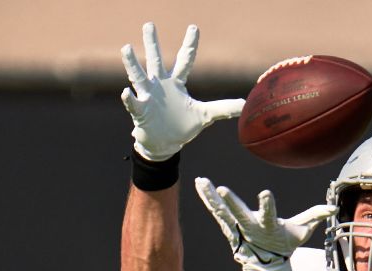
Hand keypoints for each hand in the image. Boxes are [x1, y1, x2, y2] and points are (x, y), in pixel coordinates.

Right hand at [120, 23, 244, 160]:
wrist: (165, 143)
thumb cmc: (183, 126)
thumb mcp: (205, 115)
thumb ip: (223, 108)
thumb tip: (245, 104)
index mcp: (177, 84)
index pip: (184, 60)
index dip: (189, 45)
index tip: (193, 27)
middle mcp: (160, 86)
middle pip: (156, 61)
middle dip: (153, 43)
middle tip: (149, 24)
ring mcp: (148, 97)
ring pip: (139, 77)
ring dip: (132, 64)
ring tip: (126, 48)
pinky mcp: (141, 111)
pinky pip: (133, 104)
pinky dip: (129, 99)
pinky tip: (126, 92)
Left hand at [195, 178, 336, 270]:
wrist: (265, 263)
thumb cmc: (285, 243)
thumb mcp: (302, 231)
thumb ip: (315, 216)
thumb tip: (333, 208)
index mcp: (268, 227)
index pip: (268, 215)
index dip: (267, 205)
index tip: (264, 193)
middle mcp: (249, 227)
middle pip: (239, 213)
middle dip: (231, 202)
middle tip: (222, 188)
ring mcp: (236, 227)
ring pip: (222, 211)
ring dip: (211, 196)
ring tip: (201, 180)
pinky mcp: (227, 225)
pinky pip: (216, 210)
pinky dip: (207, 197)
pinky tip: (199, 183)